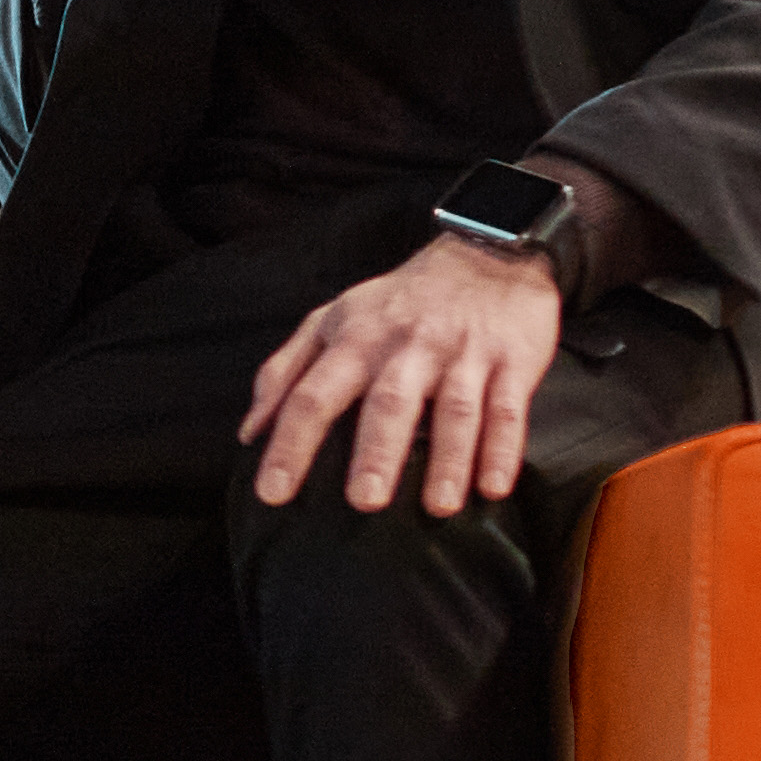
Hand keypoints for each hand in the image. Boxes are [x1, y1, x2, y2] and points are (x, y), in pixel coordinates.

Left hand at [244, 233, 566, 511]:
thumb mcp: (332, 320)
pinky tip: (493, 487)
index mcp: (355, 340)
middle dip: (375, 453)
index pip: (312, 394)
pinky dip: (503, 449)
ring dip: (447, 459)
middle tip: (363, 502)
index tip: (272, 492)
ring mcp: (462, 355)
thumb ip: (285, 371)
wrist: (486, 254)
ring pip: (454, 410)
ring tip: (437, 506)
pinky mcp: (512, 361)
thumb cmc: (398, 302)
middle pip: (387, 403)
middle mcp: (407, 347)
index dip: (290, 444)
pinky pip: (508, 409)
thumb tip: (249, 432)